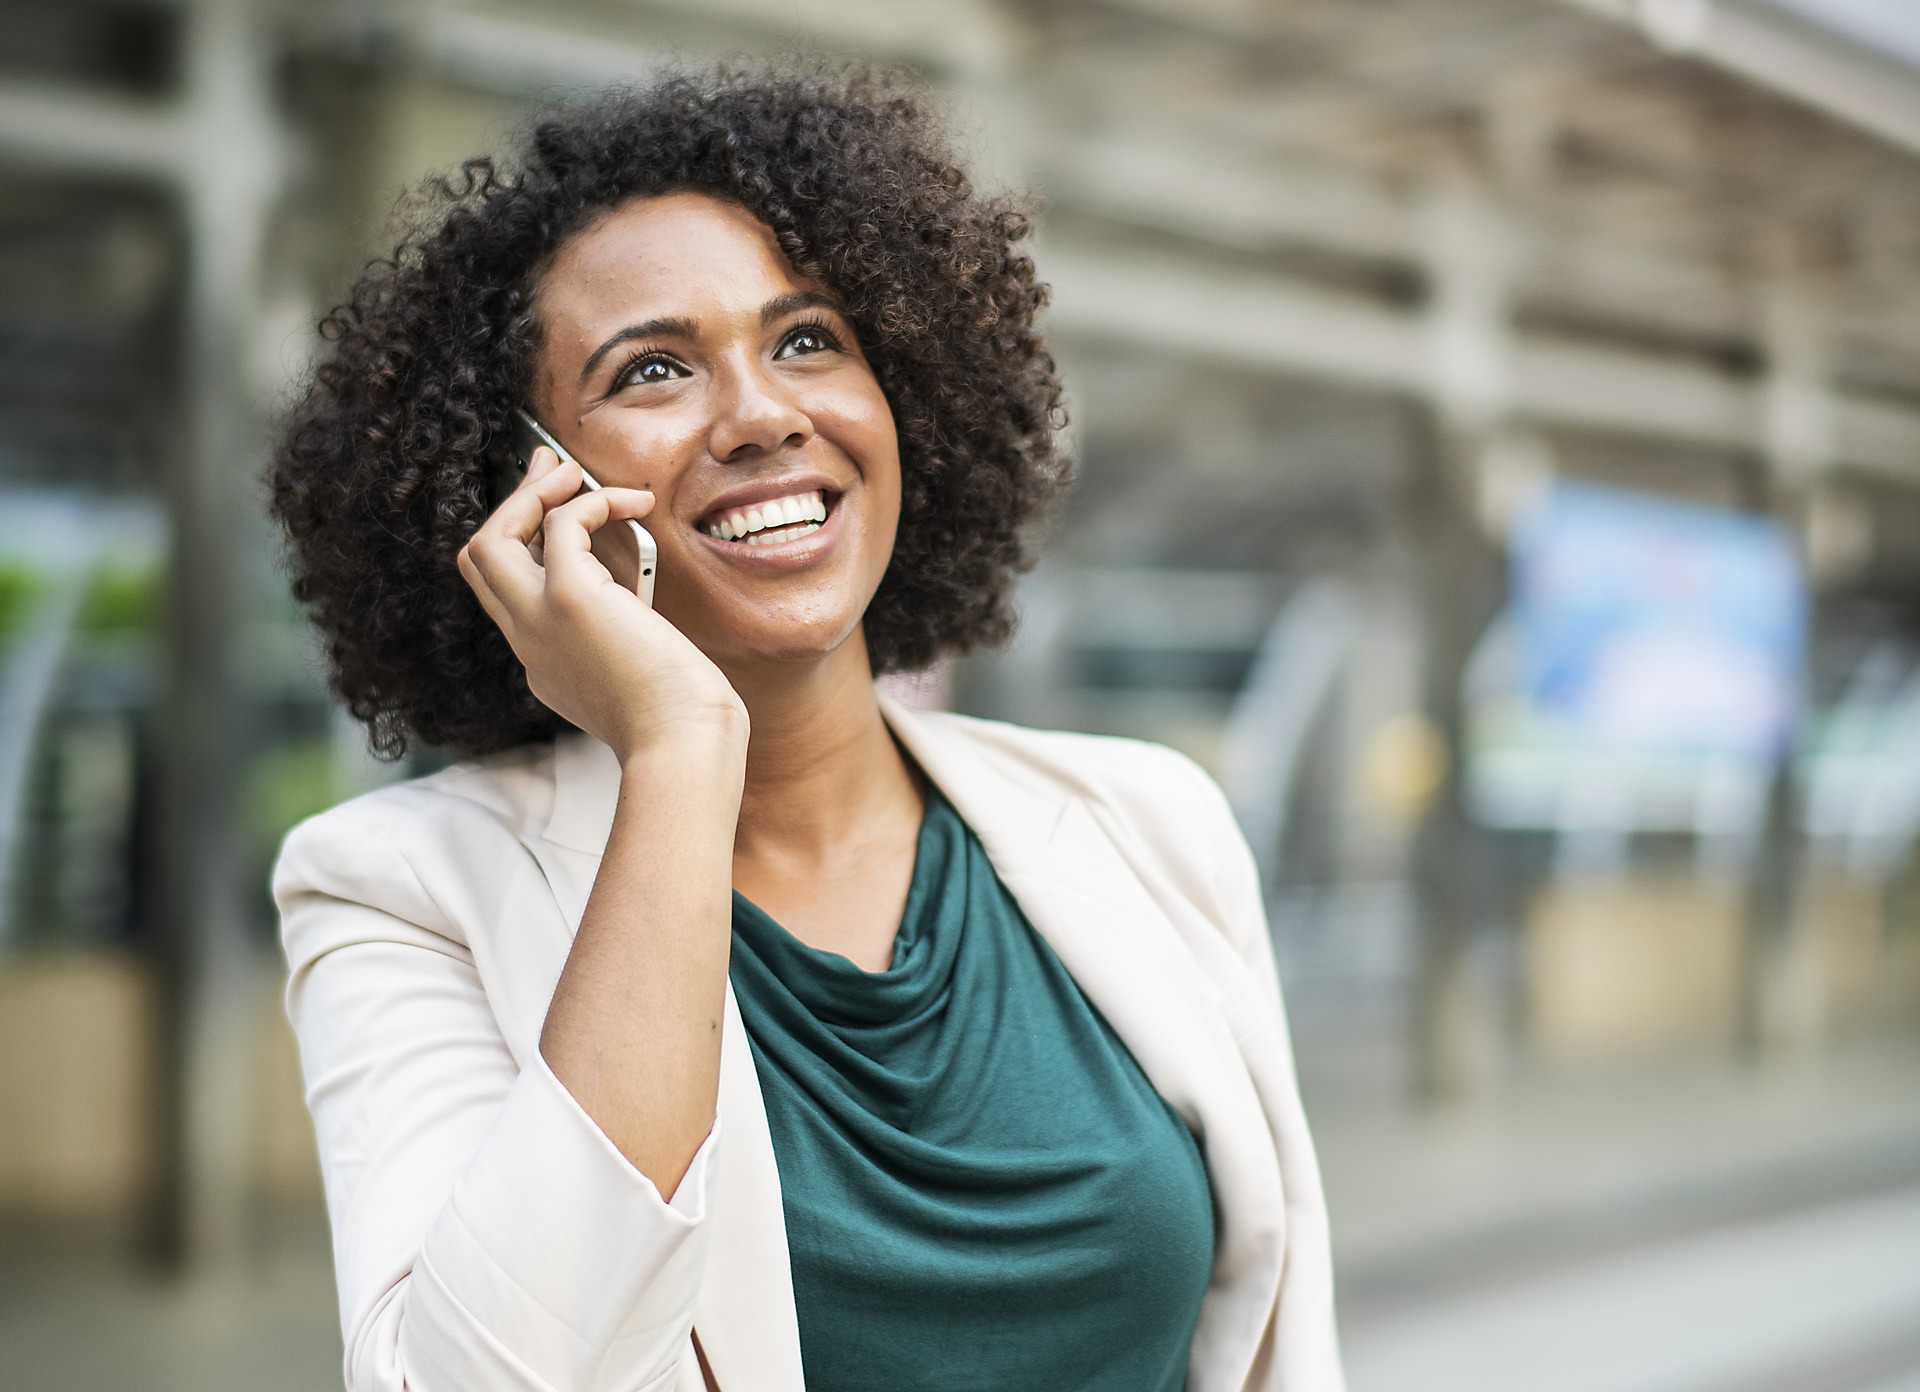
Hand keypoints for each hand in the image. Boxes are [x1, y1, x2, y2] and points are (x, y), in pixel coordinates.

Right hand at [457, 445, 747, 758]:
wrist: (683, 746)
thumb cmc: (682, 721)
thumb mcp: (638, 675)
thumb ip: (623, 637)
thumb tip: (637, 593)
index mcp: (543, 663)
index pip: (510, 594)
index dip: (529, 547)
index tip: (558, 513)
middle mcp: (529, 643)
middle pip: (479, 561)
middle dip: (509, 506)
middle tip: (548, 469)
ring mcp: (539, 621)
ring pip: (489, 541)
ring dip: (529, 495)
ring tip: (573, 471)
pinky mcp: (570, 600)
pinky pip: (560, 525)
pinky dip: (592, 502)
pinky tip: (633, 502)